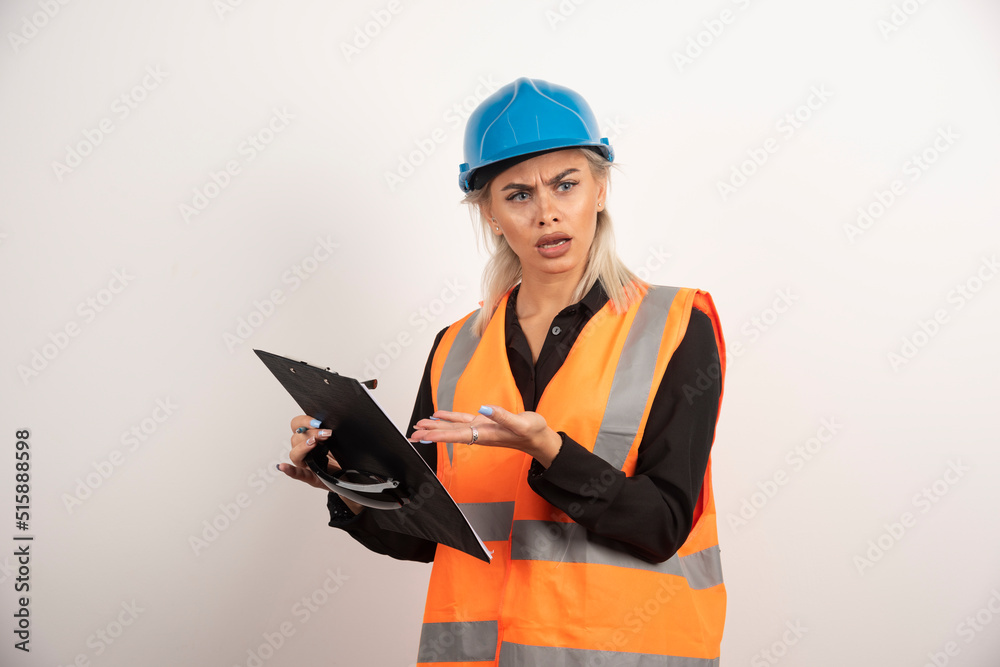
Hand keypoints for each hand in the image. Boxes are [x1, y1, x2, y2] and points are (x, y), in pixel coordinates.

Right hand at [278, 415, 362, 514]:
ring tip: (314, 443)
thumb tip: (332, 419)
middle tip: (326, 433)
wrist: (350, 474)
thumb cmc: (342, 456)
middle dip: (311, 433)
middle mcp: (304, 450)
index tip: (318, 421)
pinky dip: (290, 470)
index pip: (297, 424)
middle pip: (296, 438)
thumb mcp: (337, 439)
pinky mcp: (311, 477)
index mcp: (309, 437)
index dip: (305, 421)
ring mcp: (306, 464)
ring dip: (304, 446)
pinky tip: (283, 467)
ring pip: (295, 453)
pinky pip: (297, 474)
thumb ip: (329, 431)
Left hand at [411, 405, 562, 467]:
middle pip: (450, 434)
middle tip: (413, 435)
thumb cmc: (532, 432)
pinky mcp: (483, 423)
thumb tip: (484, 408)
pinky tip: (438, 416)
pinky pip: (462, 421)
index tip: (425, 436)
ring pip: (453, 428)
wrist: (539, 438)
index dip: (440, 434)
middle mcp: (480, 433)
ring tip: (419, 427)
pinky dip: (449, 418)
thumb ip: (503, 416)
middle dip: (431, 434)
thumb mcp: (522, 423)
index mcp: (486, 434)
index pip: (458, 435)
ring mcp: (480, 429)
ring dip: (436, 427)